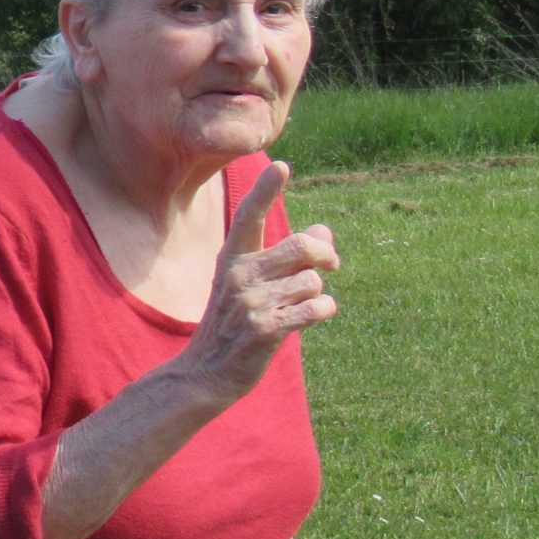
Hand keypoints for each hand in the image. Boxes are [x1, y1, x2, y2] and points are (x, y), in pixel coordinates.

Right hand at [171, 162, 339, 409]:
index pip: (249, 217)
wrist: (207, 372)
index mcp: (232, 259)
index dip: (266, 190)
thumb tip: (325, 231)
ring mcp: (250, 302)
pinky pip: (316, 307)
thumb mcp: (254, 284)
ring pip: (313, 281)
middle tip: (331, 265)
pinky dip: (323, 310)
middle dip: (326, 255)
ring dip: (318, 293)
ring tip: (300, 306)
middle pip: (302, 246)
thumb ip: (289, 256)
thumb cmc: (235, 323)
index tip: (282, 166)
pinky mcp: (266, 329)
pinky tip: (314, 315)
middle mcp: (238, 275)